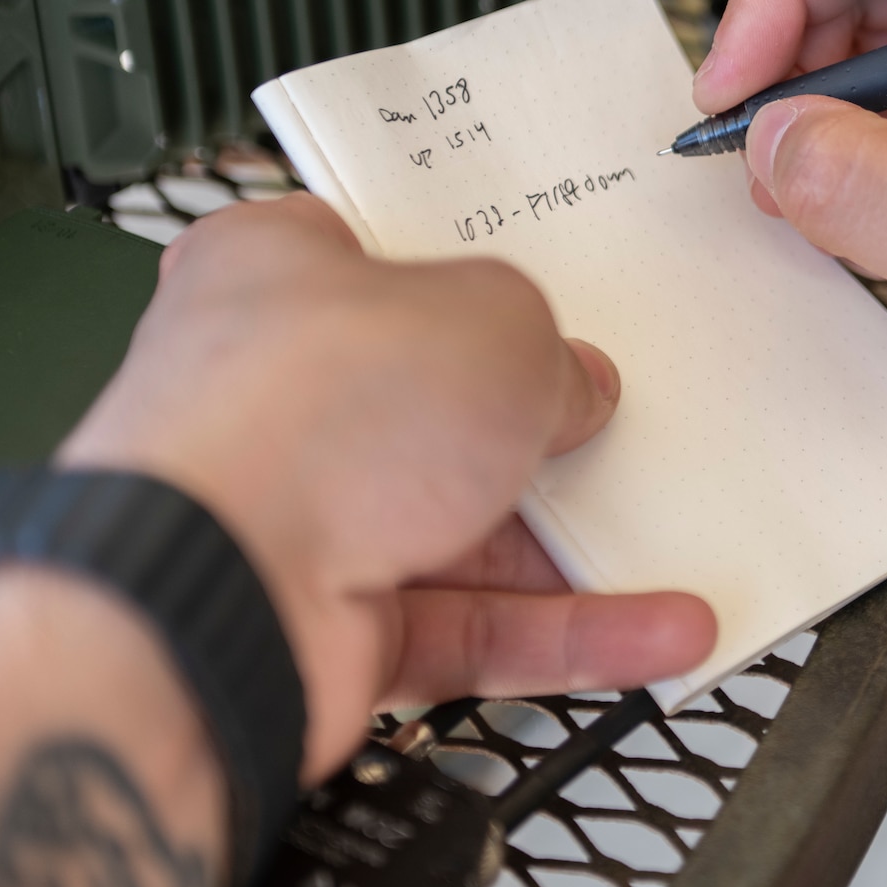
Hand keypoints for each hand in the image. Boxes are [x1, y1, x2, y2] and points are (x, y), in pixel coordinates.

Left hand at [57, 195, 714, 778]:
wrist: (215, 594)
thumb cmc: (306, 414)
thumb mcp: (492, 320)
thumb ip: (549, 349)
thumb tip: (575, 388)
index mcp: (275, 277)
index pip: (376, 255)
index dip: (466, 268)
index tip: (544, 288)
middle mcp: (278, 399)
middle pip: (438, 405)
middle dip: (539, 424)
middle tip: (616, 419)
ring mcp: (301, 519)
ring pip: (467, 529)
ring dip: (576, 546)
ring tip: (672, 537)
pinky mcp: (332, 628)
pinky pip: (473, 624)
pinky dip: (565, 631)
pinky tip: (652, 628)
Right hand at [701, 0, 886, 428]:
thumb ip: (871, 188)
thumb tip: (776, 137)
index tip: (749, 77)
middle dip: (795, 54)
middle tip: (753, 138)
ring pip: (856, 12)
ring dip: (811, 97)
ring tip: (799, 179)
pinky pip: (877, 64)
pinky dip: (838, 126)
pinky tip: (835, 183)